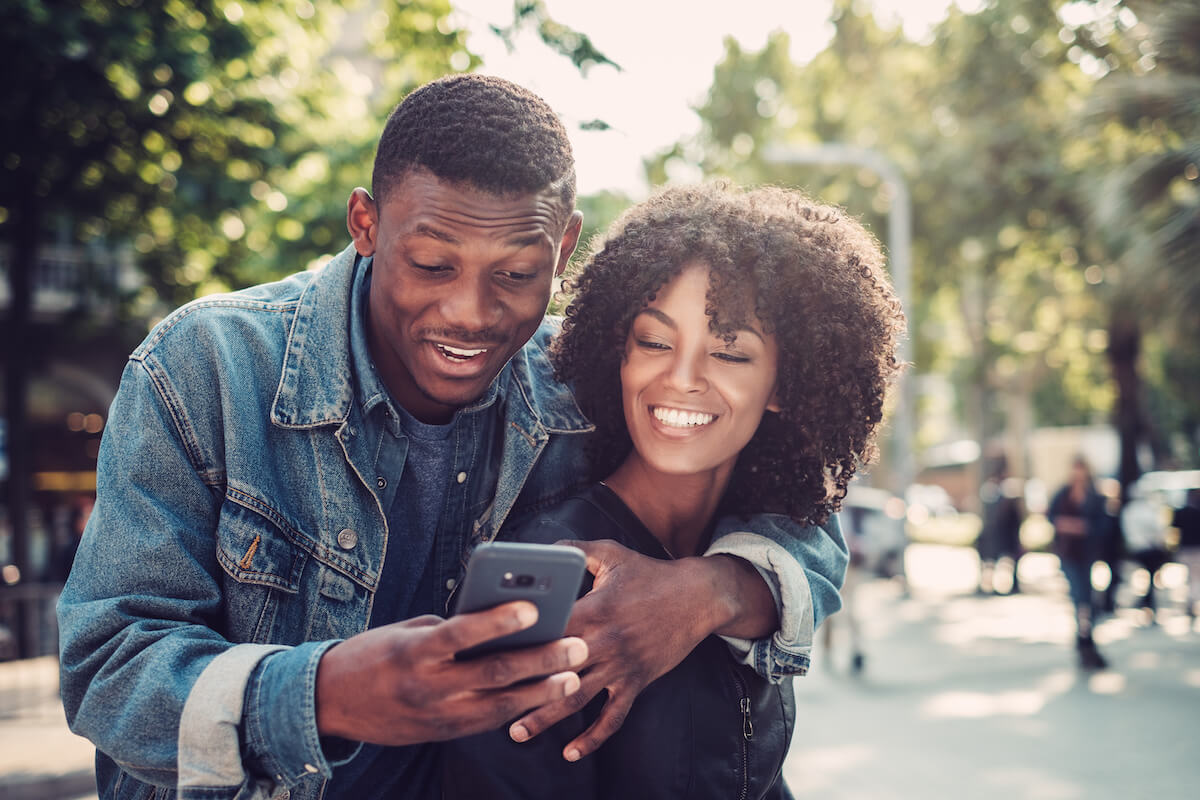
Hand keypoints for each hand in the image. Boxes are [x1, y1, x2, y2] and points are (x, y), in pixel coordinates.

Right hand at [315, 601, 587, 745]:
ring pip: (499, 705)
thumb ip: (450, 629)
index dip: (498, 621)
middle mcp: (427, 685)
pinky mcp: (442, 734)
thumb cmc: (374, 653)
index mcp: (414, 650)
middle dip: (540, 660)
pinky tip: (544, 697)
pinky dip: (518, 709)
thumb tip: (499, 624)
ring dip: (540, 692)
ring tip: (573, 677)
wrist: (331, 702)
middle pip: (493, 673)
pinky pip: (487, 721)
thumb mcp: (407, 631)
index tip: (533, 607)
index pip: (461, 633)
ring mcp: (437, 715)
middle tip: (577, 647)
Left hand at [508, 540, 773, 760]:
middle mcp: (605, 642)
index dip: (520, 641)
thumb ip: (575, 548)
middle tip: (487, 699)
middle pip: (555, 670)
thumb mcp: (612, 553)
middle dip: (522, 686)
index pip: (549, 630)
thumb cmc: (650, 573)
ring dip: (546, 718)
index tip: (490, 652)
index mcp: (594, 609)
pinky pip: (613, 716)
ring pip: (577, 698)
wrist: (698, 596)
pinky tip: (572, 753)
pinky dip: (593, 737)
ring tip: (517, 732)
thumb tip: (543, 548)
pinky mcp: (636, 682)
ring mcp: (621, 666)